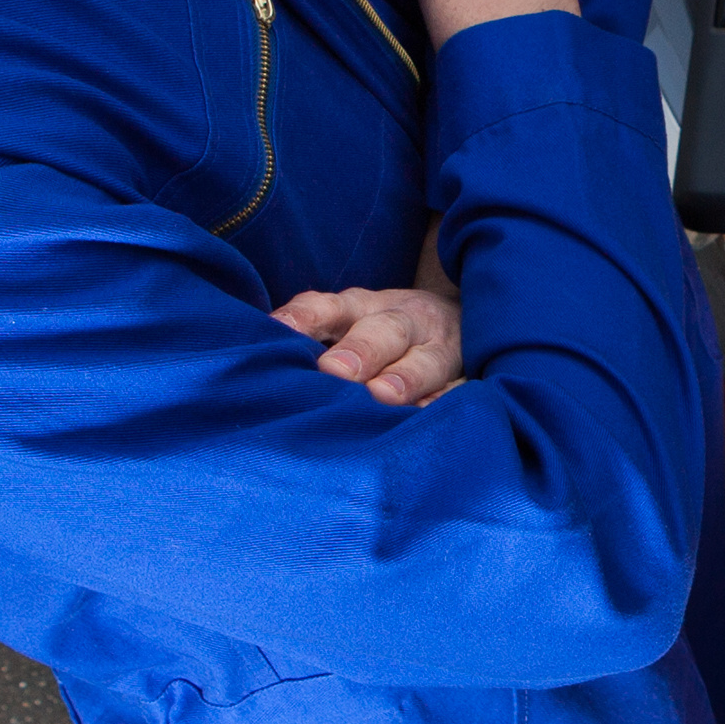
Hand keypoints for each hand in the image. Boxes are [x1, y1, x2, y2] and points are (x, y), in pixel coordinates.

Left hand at [276, 283, 463, 404]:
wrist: (459, 322)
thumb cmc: (380, 332)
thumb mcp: (347, 320)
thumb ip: (310, 333)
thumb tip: (256, 357)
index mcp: (362, 307)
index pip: (328, 307)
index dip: (305, 317)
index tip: (279, 330)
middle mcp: (403, 322)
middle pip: (384, 331)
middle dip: (361, 350)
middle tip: (335, 370)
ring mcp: (440, 349)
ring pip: (425, 361)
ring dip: (405, 378)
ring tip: (384, 396)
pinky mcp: (468, 375)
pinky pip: (460, 390)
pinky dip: (447, 403)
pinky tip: (431, 416)